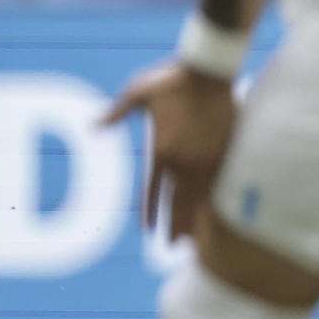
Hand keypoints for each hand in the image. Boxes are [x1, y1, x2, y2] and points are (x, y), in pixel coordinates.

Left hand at [100, 62, 237, 237]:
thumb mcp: (137, 93)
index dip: (150, 214)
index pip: (152, 192)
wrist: (209, 71)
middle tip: (170, 246)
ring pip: (199, 197)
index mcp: (161, 151)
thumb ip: (116, 114)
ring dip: (195, 219)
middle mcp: (184, 160)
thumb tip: (93, 126)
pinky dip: (215, 200)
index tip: (148, 232)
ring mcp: (206, 157)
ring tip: (192, 239)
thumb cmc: (170, 79)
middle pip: (177, 203)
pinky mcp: (225, 150)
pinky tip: (214, 212)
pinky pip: (219, 182)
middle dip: (173, 226)